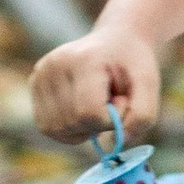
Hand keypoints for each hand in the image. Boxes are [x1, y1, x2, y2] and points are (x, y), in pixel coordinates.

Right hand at [28, 29, 160, 145]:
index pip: (89, 113)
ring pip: (56, 129)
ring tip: (96, 104)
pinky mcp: (34, 83)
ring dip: (82, 128)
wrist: (117, 40)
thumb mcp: (149, 85)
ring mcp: (40, 73)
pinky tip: (82, 110)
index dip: (111, 119)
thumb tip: (118, 143)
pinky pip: (48, 126)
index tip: (122, 100)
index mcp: (83, 59)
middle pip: (72, 123)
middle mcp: (54, 64)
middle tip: (111, 101)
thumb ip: (142, 116)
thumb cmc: (133, 65)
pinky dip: (68, 128)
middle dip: (97, 123)